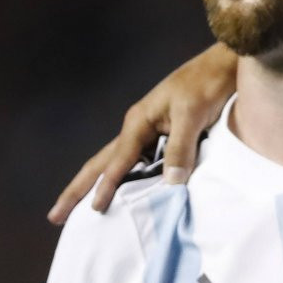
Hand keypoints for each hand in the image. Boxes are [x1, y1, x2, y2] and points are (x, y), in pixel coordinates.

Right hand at [46, 43, 238, 223]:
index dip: (106, 186)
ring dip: (101, 187)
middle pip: (102, 163)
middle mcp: (138, 128)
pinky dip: (131, 182)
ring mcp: (150, 133)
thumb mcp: (193, 113)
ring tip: (83, 212)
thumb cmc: (208, 84)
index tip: (95, 210)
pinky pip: (143, 165)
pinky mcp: (166, 137)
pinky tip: (129, 197)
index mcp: (139, 121)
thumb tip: (170, 184)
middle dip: (78, 189)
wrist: (226, 65)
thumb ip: (181, 147)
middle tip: (55, 216)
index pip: (117, 161)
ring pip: (120, 166)